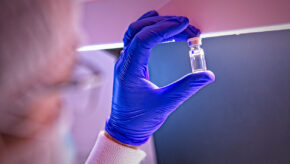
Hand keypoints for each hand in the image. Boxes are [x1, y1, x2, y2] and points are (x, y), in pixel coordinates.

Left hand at [105, 10, 214, 145]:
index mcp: (129, 71)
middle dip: (164, 24)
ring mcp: (126, 62)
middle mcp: (125, 63)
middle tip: (187, 26)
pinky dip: (150, 30)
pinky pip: (137, 40)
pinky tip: (160, 26)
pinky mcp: (131, 64)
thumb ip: (186, 88)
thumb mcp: (165, 104)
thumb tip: (206, 75)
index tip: (183, 25)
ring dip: (157, 25)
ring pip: (136, 33)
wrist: (125, 129)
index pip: (144, 40)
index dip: (164, 29)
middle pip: (140, 31)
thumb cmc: (139, 120)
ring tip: (178, 25)